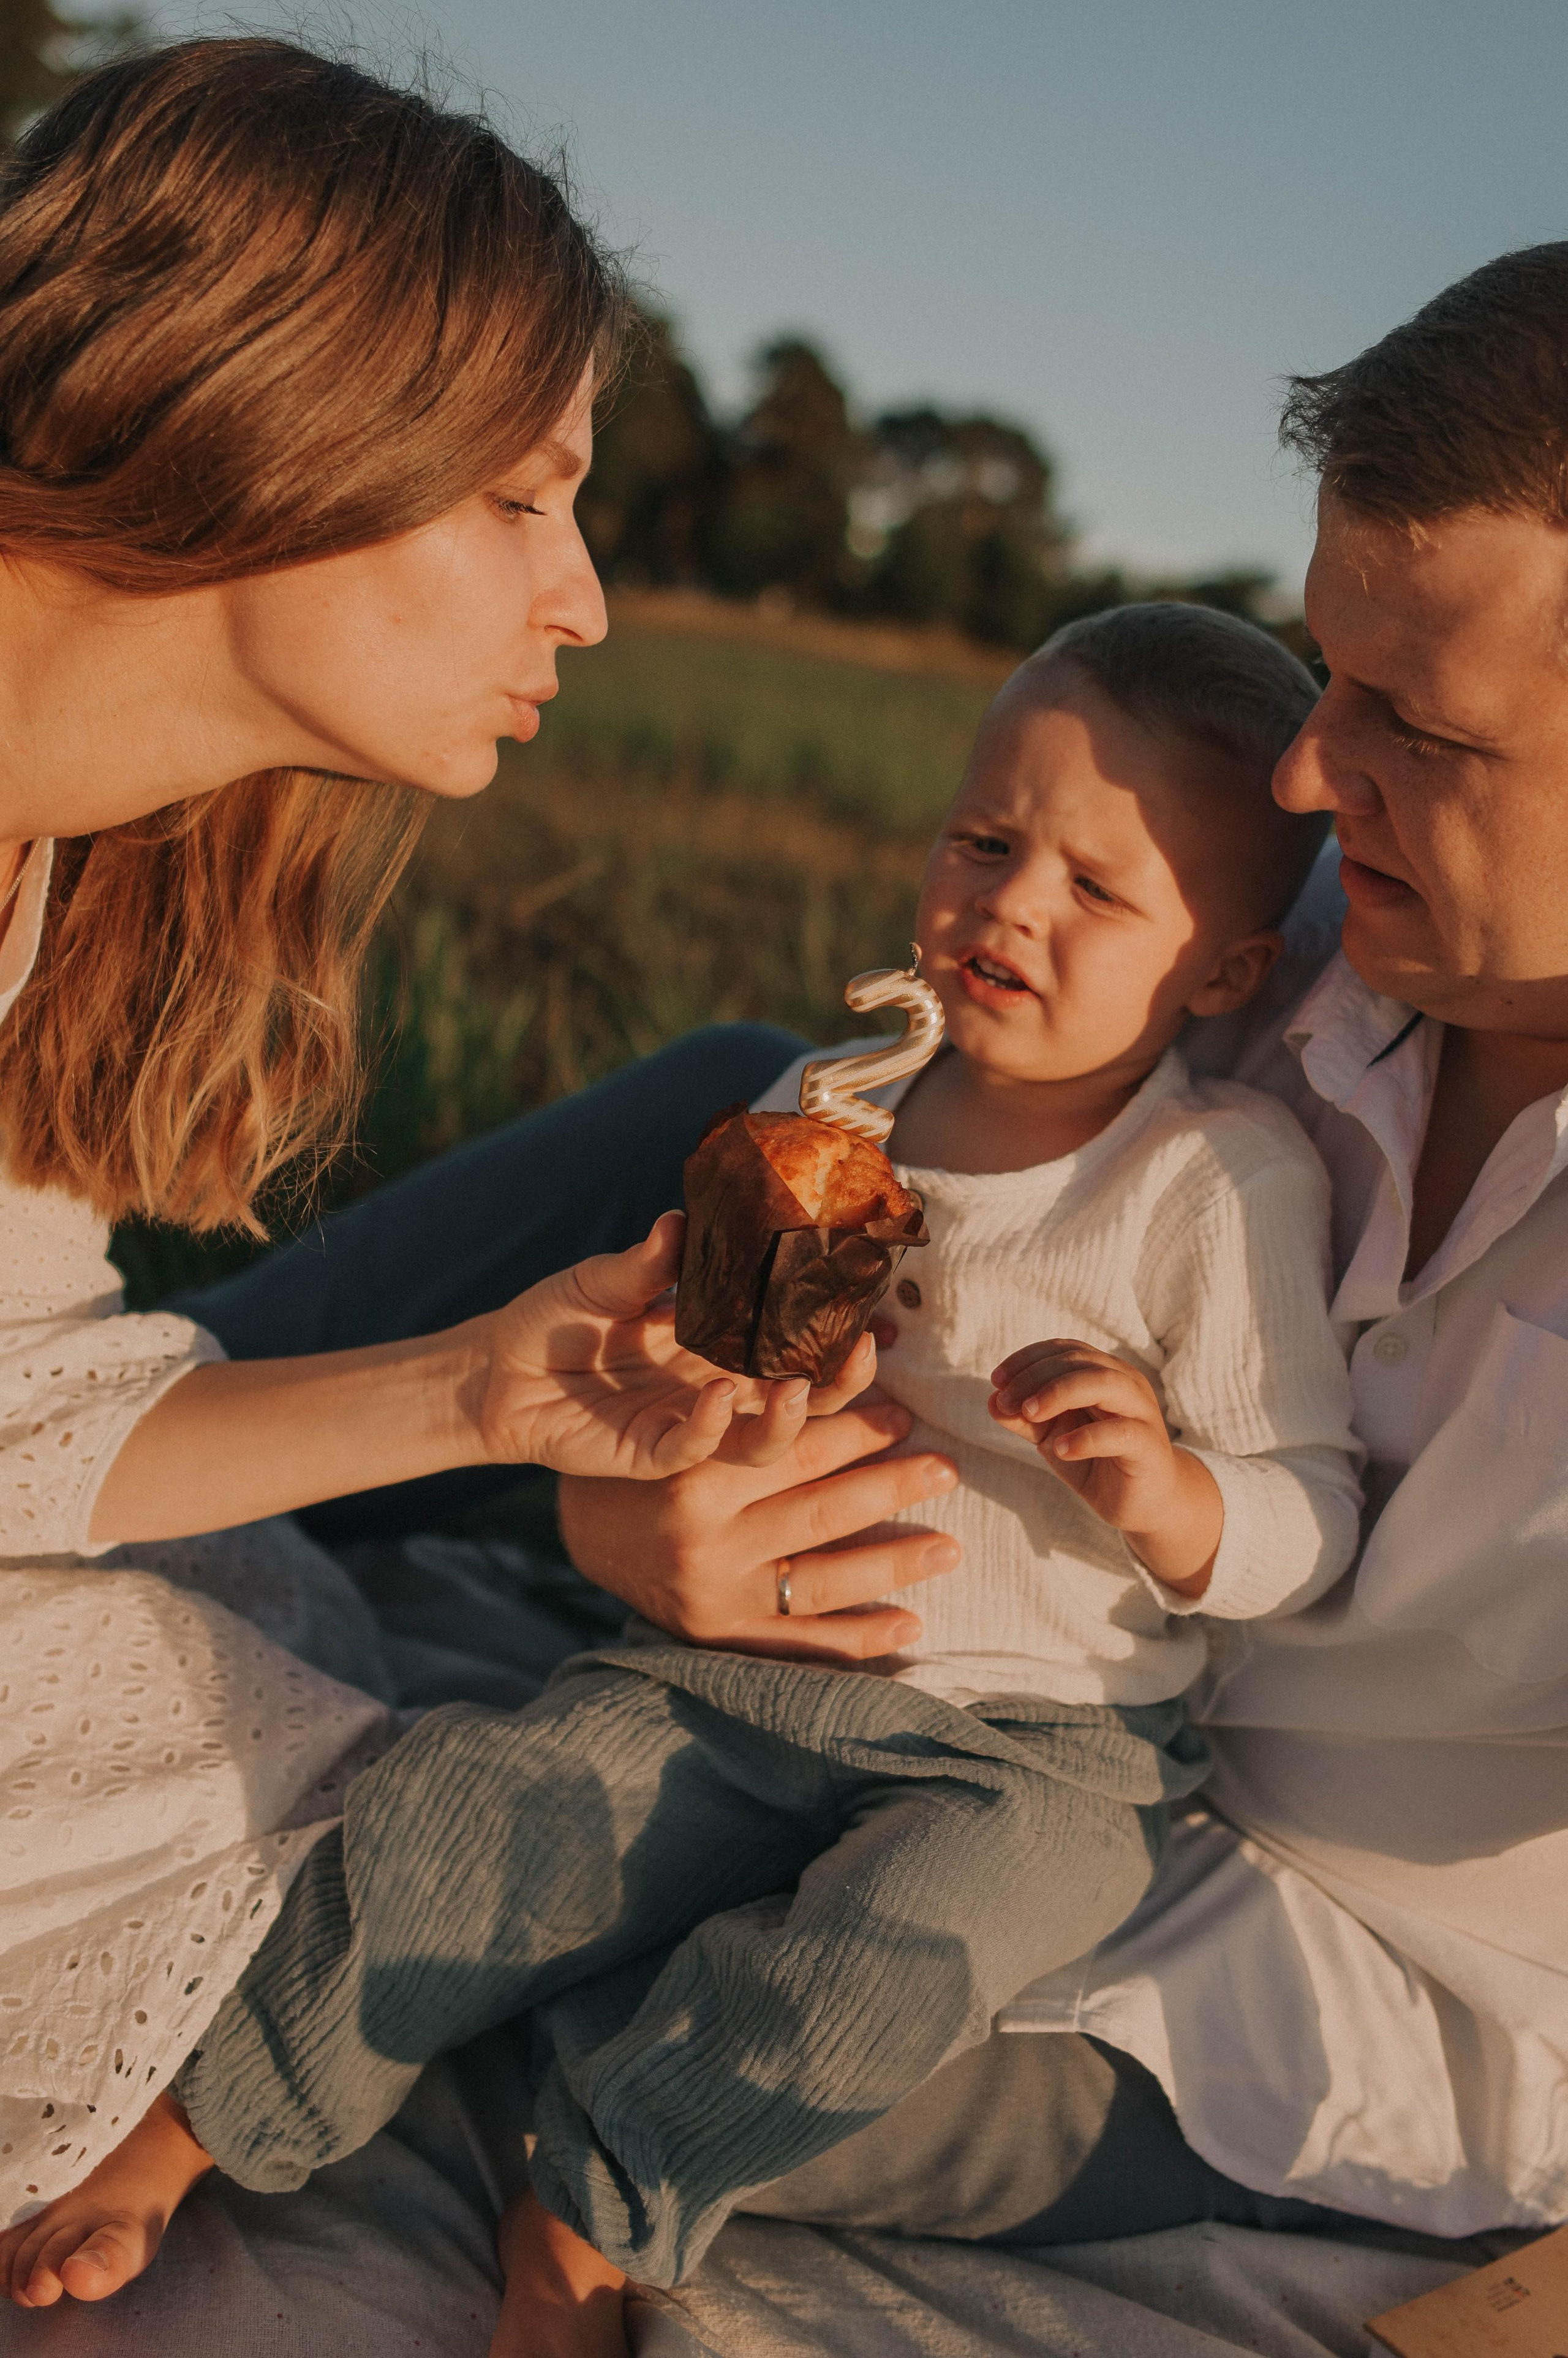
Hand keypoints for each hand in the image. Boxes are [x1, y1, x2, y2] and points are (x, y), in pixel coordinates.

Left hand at [473, 1212, 857, 1481]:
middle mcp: (716, 1389)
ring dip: (784, 1419)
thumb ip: (647, 1264)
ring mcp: (686, 1426)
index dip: (836, 1334)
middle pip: (800, 1401)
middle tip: (860, 1355)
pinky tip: (716, 1400)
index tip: (873, 1312)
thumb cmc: (555, 1318)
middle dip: (838, 1385)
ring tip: (795, 1389)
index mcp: (719, 1344)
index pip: (794, 1344)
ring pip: (758, 1441)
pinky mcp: (646, 1456)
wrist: (495, 1369)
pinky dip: (708, 1429)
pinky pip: (690, 1451)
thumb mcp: (605, 1280)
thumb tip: (679, 1221)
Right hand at [558, 1399, 962, 1662]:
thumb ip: (751, 1397)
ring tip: (949, 1547)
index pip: (793, 1448)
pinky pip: (799, 1643)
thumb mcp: (684, 1417)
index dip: (855, 1428)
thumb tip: (841, 1356)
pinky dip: (858, 1639)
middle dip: (891, 1487)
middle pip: (819, 1511)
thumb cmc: (646, 1462)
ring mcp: (714, 1594)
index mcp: (694, 1472)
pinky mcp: (719, 1637)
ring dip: (893, 1564)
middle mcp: (704, 1537)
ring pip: (822, 1580)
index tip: (902, 1411)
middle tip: (945, 1469)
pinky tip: (910, 1625)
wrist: (585, 1539)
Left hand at [989, 1338, 1220, 1594]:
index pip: (1064, 1349)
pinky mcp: (1149, 1446)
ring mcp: (1141, 1412)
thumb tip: (992, 1401)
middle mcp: (1125, 1383)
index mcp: (1103, 1373)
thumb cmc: (1095, 1461)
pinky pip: (1120, 1433)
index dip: (1028, 1359)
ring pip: (1104, 1383)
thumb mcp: (1051, 1437)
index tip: (996, 1380)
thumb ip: (1024, 1419)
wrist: (1140, 1504)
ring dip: (1060, 1393)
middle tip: (1005, 1401)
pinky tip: (1059, 1450)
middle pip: (1079, 1361)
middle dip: (1036, 1377)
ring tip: (1029, 1413)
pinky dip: (1086, 1438)